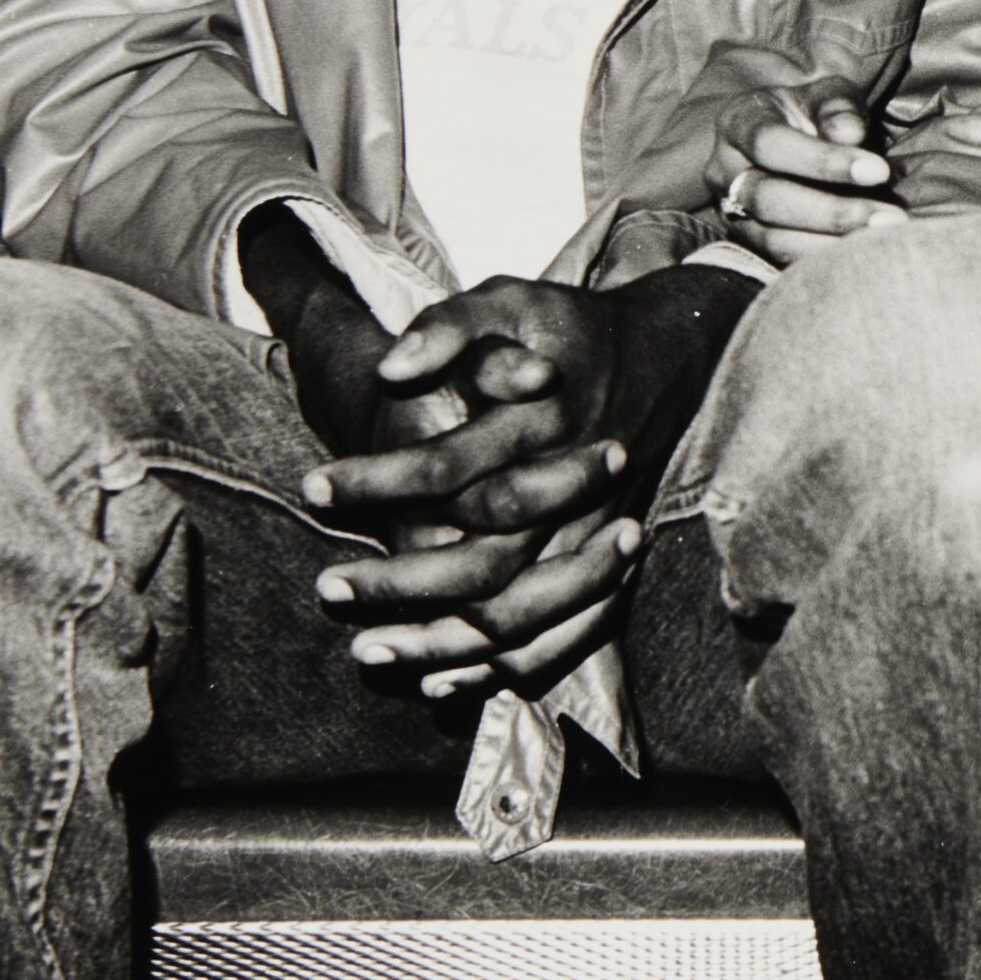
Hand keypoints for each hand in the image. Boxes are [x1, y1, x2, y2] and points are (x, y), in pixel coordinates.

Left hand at [300, 265, 754, 689]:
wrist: (665, 357)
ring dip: (439, 642)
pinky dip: (500, 670)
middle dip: (398, 584)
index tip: (314, 489)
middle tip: (328, 588)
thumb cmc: (572, 330)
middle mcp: (572, 491)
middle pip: (480, 561)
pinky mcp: (609, 568)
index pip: (446, 468)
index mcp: (543, 425)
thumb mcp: (515, 298)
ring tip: (368, 650)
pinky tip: (440, 681)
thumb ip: (450, 325)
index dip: (376, 483)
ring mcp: (595, 537)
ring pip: (516, 615)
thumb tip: (388, 369)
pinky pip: (559, 640)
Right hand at [705, 77, 903, 266]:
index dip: (822, 160)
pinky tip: (863, 255)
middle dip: (832, 211)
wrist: (785, 139)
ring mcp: (731, 211)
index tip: (879, 170)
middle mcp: (724, 170)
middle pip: (768, 198)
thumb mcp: (826, 96)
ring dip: (831, 243)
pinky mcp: (749, 244)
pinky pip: (781, 261)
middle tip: (891, 217)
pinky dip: (823, 262)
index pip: (770, 143)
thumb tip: (850, 134)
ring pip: (772, 238)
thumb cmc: (813, 114)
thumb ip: (838, 108)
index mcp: (739, 122)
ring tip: (884, 240)